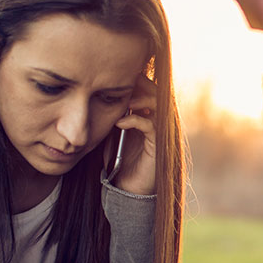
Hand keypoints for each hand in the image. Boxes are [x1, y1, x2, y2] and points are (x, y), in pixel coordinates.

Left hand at [111, 75, 158, 195]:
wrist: (126, 188)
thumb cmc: (118, 159)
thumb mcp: (112, 130)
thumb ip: (114, 111)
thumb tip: (100, 91)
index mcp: (150, 114)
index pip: (148, 87)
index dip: (136, 78)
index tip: (115, 74)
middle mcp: (160, 120)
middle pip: (157, 90)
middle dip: (140, 84)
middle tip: (120, 81)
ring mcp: (162, 132)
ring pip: (158, 104)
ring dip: (139, 99)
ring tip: (122, 101)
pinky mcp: (159, 145)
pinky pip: (151, 125)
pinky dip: (135, 120)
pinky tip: (119, 123)